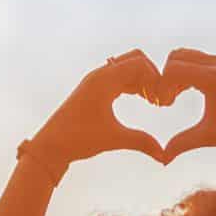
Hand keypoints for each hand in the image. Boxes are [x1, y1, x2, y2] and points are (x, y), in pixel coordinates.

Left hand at [31, 50, 163, 164]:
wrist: (50, 145)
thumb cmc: (78, 139)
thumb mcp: (114, 139)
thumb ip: (142, 142)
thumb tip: (164, 156)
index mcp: (104, 80)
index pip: (139, 63)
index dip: (156, 78)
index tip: (162, 101)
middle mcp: (99, 75)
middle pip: (135, 59)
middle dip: (151, 75)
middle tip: (159, 99)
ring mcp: (95, 80)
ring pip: (126, 68)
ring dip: (142, 80)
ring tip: (153, 101)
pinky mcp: (93, 89)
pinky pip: (118, 77)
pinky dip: (132, 84)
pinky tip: (141, 100)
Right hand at [157, 48, 215, 161]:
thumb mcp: (211, 136)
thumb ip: (182, 143)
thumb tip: (162, 159)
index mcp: (212, 79)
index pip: (173, 69)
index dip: (162, 86)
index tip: (165, 105)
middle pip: (176, 57)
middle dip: (167, 77)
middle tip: (168, 101)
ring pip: (186, 55)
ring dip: (177, 73)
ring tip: (176, 97)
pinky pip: (199, 58)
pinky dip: (189, 70)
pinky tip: (189, 92)